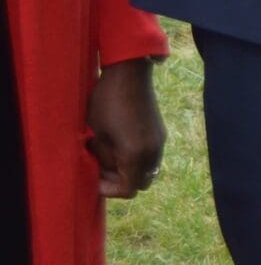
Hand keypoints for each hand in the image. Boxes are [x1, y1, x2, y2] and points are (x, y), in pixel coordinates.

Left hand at [88, 59, 162, 199]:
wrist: (129, 74)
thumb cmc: (106, 103)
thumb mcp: (98, 135)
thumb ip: (104, 159)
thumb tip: (104, 172)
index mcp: (136, 154)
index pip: (128, 189)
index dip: (110, 190)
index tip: (94, 180)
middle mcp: (153, 152)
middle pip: (141, 184)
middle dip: (121, 182)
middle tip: (102, 170)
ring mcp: (160, 142)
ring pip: (148, 171)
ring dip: (131, 171)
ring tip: (111, 156)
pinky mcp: (160, 133)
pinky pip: (152, 157)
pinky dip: (138, 159)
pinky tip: (122, 144)